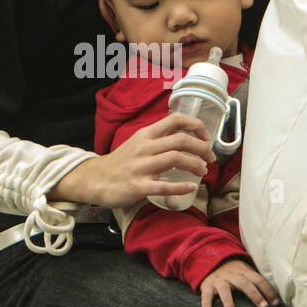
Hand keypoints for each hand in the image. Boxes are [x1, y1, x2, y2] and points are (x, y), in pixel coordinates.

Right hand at [50, 112, 216, 208]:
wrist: (95, 179)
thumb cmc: (121, 162)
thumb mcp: (138, 143)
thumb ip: (158, 138)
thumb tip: (184, 136)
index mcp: (146, 135)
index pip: (175, 119)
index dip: (196, 125)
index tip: (206, 137)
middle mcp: (144, 147)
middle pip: (181, 140)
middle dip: (202, 148)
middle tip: (210, 158)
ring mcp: (141, 167)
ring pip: (175, 159)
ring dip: (195, 165)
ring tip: (203, 171)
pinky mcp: (138, 186)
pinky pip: (164, 186)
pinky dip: (181, 187)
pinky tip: (191, 187)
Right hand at [199, 260, 279, 306]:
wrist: (211, 260)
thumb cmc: (235, 273)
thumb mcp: (246, 273)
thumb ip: (257, 284)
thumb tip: (277, 301)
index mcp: (244, 273)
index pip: (259, 280)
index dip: (268, 291)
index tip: (276, 304)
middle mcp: (232, 276)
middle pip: (245, 284)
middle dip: (255, 295)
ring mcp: (219, 281)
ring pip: (224, 291)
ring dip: (228, 302)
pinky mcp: (207, 286)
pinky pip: (206, 297)